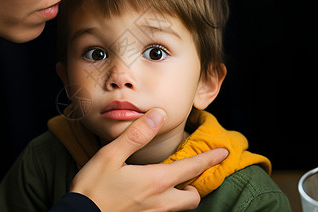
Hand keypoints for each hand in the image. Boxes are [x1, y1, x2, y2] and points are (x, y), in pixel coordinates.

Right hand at [70, 108, 228, 211]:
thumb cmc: (92, 187)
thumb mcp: (111, 155)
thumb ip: (137, 134)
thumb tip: (158, 115)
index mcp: (155, 181)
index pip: (191, 168)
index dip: (210, 159)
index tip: (224, 152)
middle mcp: (160, 202)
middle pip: (193, 196)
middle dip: (195, 184)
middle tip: (190, 172)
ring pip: (180, 208)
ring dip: (182, 196)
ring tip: (173, 184)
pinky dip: (167, 205)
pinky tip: (152, 197)